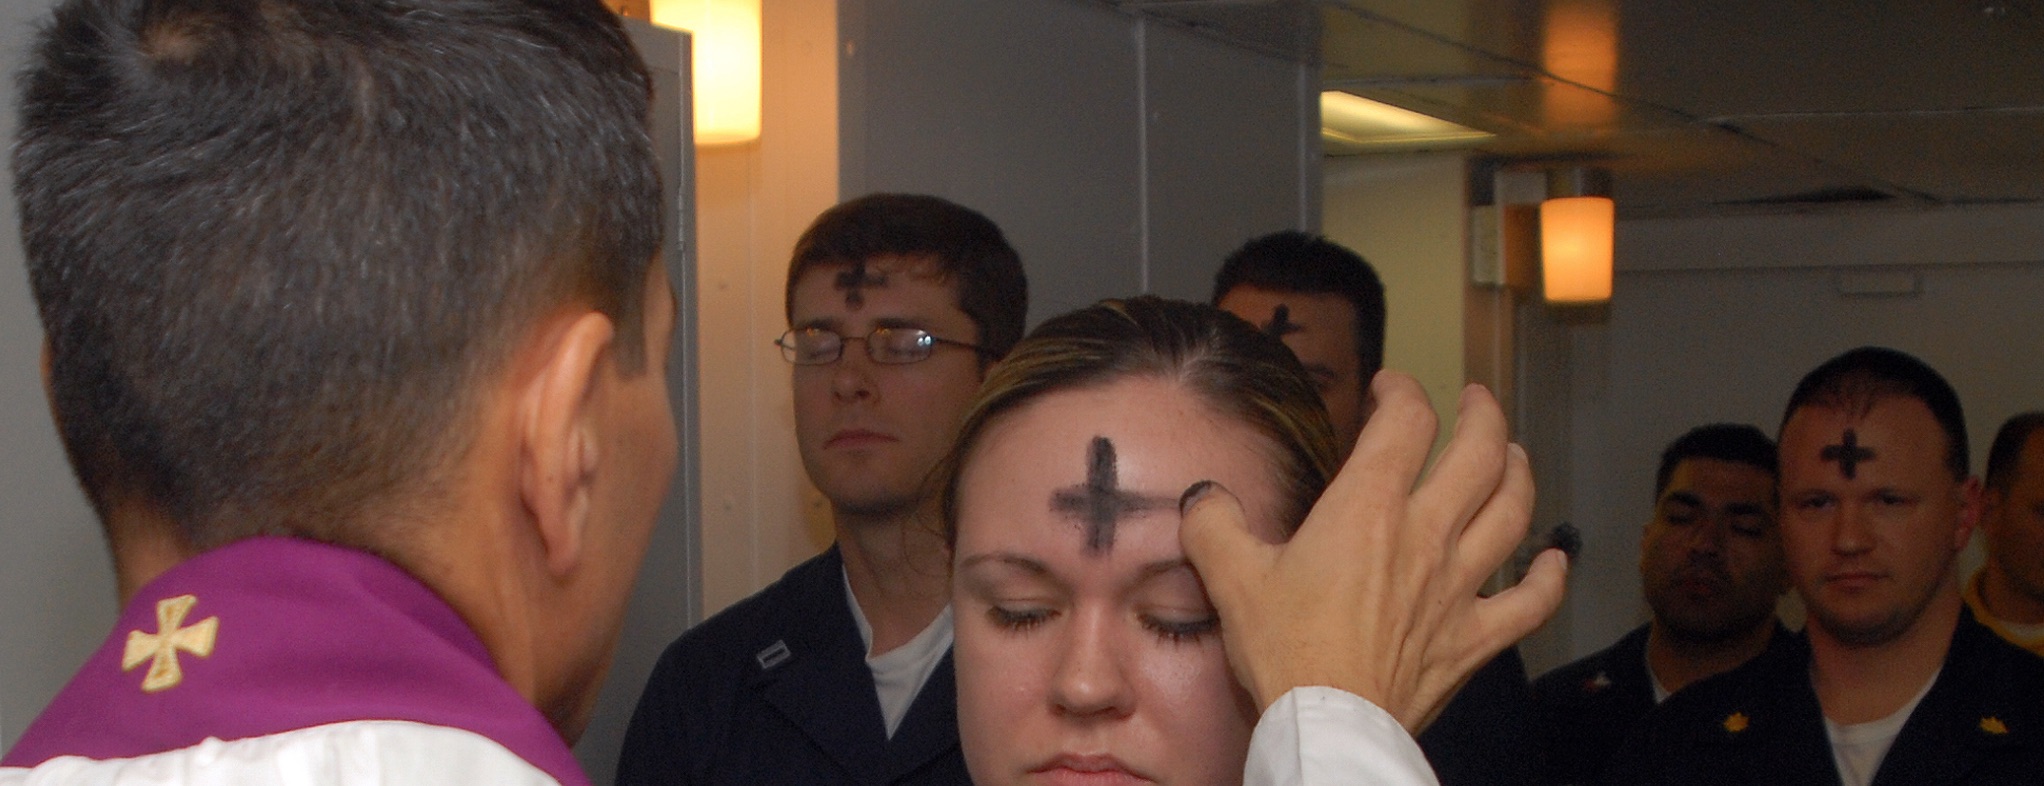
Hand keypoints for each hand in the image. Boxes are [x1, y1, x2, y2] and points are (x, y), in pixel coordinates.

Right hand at [1179, 372, 1566, 730]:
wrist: (1328, 725)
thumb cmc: (1285, 650)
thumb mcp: (1229, 576)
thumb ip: (1213, 523)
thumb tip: (1204, 498)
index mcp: (1368, 508)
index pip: (1405, 422)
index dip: (1402, 390)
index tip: (1389, 388)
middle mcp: (1425, 535)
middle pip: (1481, 453)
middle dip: (1482, 414)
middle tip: (1475, 400)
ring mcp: (1458, 586)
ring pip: (1514, 512)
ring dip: (1520, 474)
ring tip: (1514, 455)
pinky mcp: (1474, 637)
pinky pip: (1532, 601)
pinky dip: (1550, 577)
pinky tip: (1555, 560)